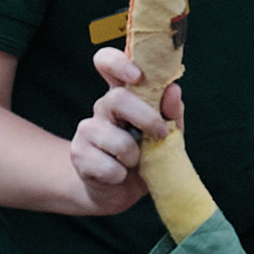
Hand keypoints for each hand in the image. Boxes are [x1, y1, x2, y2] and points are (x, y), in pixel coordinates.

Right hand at [73, 49, 174, 215]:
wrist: (117, 191)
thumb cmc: (145, 156)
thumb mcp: (166, 135)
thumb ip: (171, 113)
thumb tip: (174, 89)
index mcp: (123, 94)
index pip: (107, 62)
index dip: (118, 62)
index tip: (137, 76)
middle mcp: (102, 107)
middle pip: (117, 98)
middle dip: (145, 118)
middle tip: (160, 134)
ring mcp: (86, 130)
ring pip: (117, 140)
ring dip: (135, 157)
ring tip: (134, 163)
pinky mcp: (79, 155)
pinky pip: (109, 167)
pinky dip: (121, 176)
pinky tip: (117, 176)